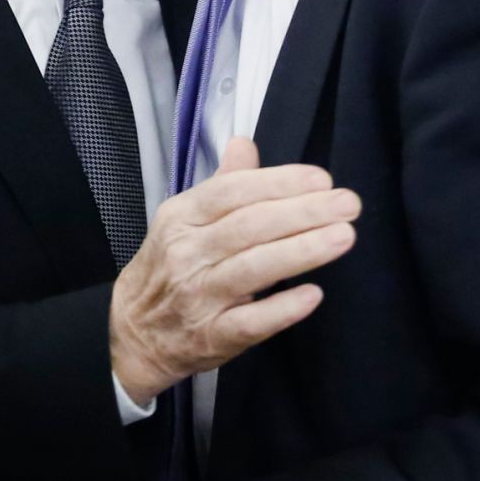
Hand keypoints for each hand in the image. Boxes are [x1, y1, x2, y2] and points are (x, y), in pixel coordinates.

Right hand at [111, 136, 359, 403]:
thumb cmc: (168, 269)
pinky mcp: (211, 336)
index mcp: (181, 218)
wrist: (131, 334)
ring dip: (302, 251)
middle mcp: (187, 254)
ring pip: (253, 269)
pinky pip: (250, 322)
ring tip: (343, 236)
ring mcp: (198, 297)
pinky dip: (282, 309)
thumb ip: (222, 183)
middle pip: (249, 226)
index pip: (232, 192)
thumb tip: (245, 144)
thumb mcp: (183, 221)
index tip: (321, 179)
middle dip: (304, 212)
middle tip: (348, 204)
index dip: (279, 182)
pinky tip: (313, 294)